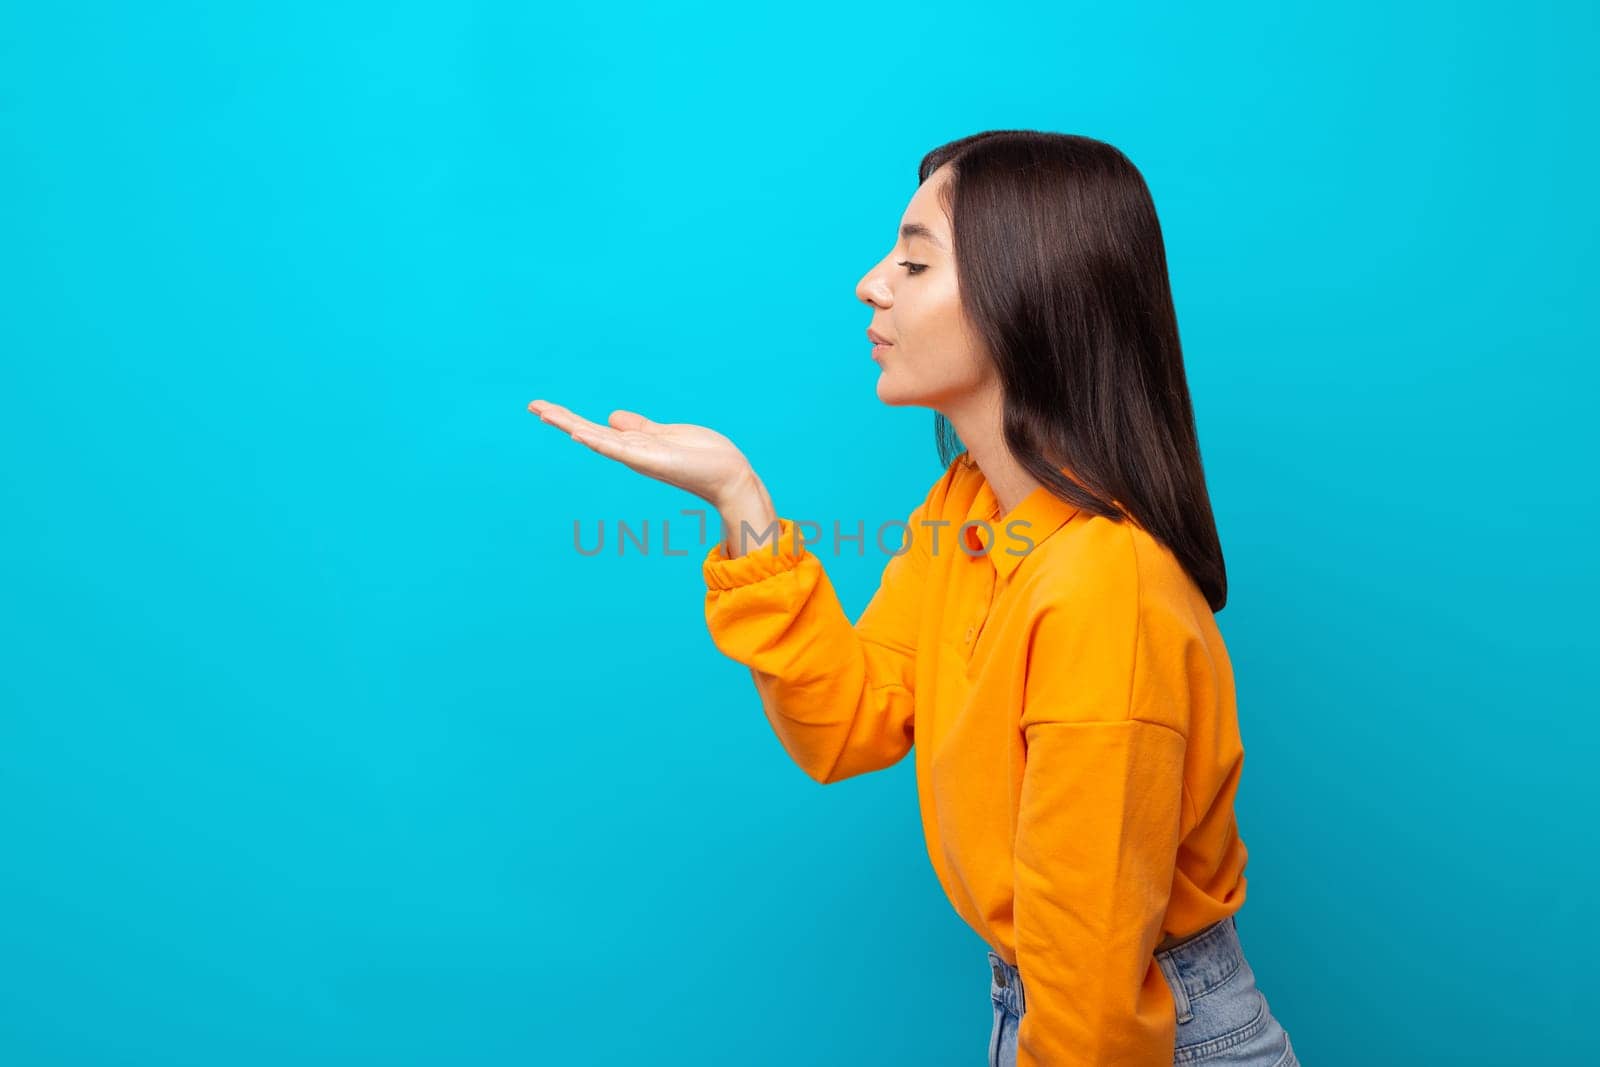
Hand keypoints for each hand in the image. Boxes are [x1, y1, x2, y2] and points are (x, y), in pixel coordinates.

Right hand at [527, 399, 759, 509]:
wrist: (728, 474)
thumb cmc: (703, 456)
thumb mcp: (664, 434)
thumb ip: (638, 427)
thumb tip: (612, 417)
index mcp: (633, 444)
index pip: (593, 428)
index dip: (568, 417)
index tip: (542, 407)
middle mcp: (630, 452)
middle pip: (587, 432)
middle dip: (560, 419)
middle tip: (531, 405)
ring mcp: (638, 457)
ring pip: (596, 438)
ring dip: (569, 425)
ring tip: (544, 412)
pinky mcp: (649, 459)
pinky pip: (618, 448)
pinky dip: (597, 440)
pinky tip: (577, 432)